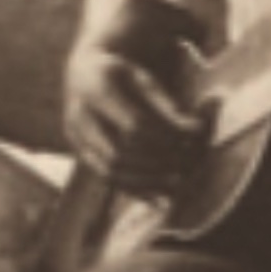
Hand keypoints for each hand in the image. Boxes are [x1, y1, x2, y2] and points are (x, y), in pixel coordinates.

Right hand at [62, 44, 207, 198]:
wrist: (83, 72)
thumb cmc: (120, 74)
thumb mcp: (142, 78)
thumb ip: (166, 104)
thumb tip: (195, 130)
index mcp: (95, 88)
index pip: (133, 125)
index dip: (164, 139)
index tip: (189, 143)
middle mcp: (78, 115)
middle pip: (119, 152)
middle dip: (156, 164)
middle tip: (186, 167)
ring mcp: (75, 136)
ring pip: (109, 170)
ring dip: (146, 182)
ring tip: (177, 184)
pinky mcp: (79, 152)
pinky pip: (106, 178)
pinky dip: (134, 190)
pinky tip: (159, 198)